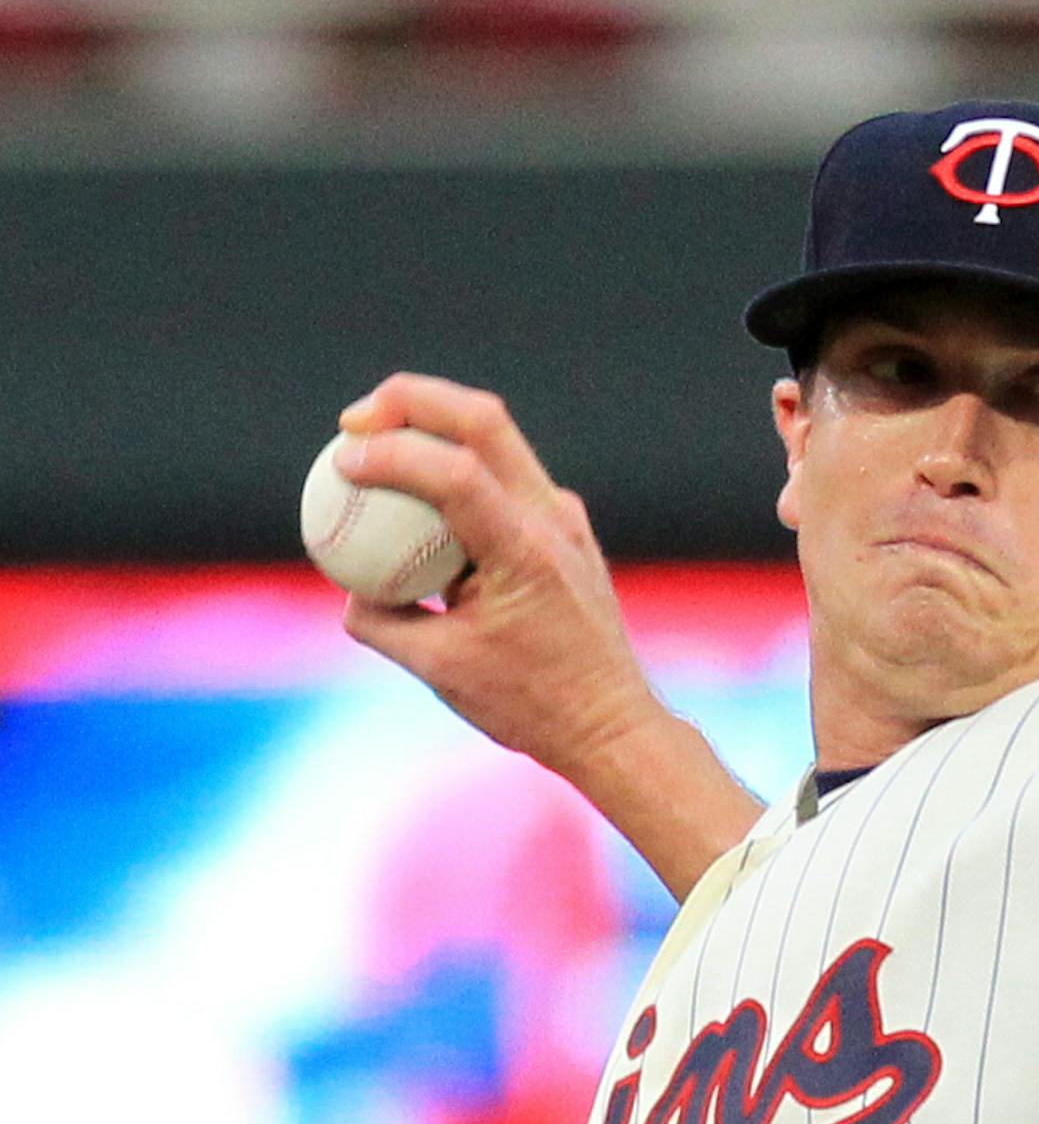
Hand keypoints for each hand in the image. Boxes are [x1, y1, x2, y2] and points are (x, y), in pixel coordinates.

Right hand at [333, 373, 665, 781]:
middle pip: (483, 418)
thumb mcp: (438, 669)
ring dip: (434, 425)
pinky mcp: (564, 527)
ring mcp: (565, 517)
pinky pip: (505, 475)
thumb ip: (380, 620)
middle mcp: (553, 520)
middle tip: (354, 421)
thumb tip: (345, 585)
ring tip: (375, 443)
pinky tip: (417, 493)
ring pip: (498, 438)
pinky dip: (457, 466)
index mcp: (525, 553)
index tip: (342, 460)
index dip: (393, 452)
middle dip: (409, 399)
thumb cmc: (530, 704)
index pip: (457, 472)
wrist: (610, 724)